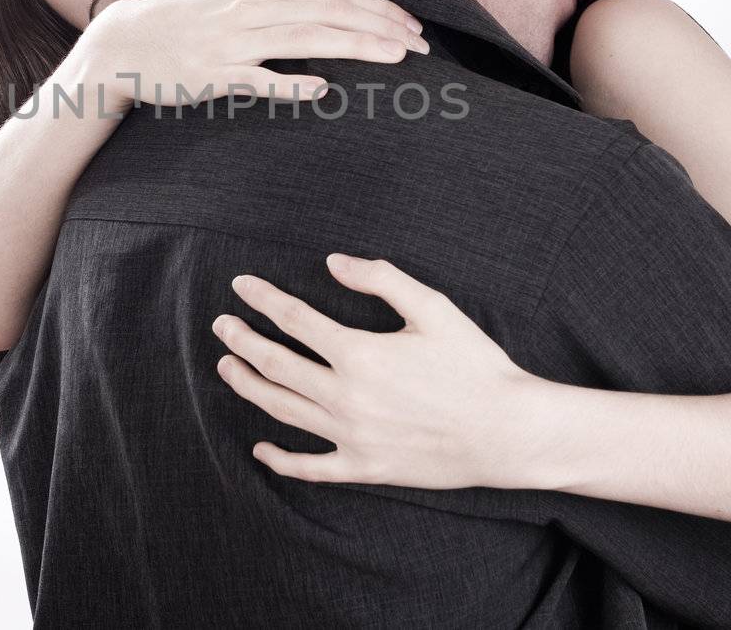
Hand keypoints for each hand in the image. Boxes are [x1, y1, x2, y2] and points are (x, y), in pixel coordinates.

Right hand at [71, 0, 426, 112]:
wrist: (128, 44)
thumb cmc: (185, 9)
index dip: (377, 5)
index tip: (412, 24)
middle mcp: (250, 6)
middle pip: (328, 11)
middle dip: (380, 25)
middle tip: (421, 46)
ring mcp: (232, 41)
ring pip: (304, 40)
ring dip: (354, 47)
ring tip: (395, 58)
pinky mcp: (215, 75)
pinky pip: (258, 79)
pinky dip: (289, 83)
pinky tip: (321, 90)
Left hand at [211, 253, 555, 490]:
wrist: (508, 431)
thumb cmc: (475, 364)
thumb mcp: (434, 308)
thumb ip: (381, 279)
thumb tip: (333, 262)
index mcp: (360, 353)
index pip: (293, 319)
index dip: (262, 299)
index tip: (241, 285)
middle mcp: (346, 397)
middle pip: (276, 364)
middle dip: (243, 340)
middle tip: (222, 325)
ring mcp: (352, 437)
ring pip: (282, 410)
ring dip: (249, 386)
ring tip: (227, 367)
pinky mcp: (364, 468)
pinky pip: (310, 467)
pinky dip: (280, 460)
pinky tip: (260, 448)